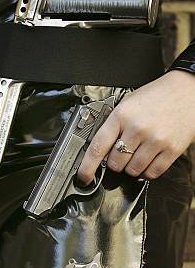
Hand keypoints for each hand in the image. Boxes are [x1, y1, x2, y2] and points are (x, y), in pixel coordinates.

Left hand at [78, 70, 194, 183]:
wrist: (187, 90)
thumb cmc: (157, 97)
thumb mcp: (128, 104)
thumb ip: (114, 126)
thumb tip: (100, 152)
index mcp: (122, 115)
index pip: (98, 147)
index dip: (87, 167)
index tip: (83, 177)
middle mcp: (137, 128)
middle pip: (115, 163)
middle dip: (116, 162)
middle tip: (124, 152)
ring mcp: (155, 140)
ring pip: (133, 171)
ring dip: (132, 168)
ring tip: (139, 152)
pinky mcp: (171, 150)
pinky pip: (152, 173)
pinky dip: (148, 171)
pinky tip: (149, 160)